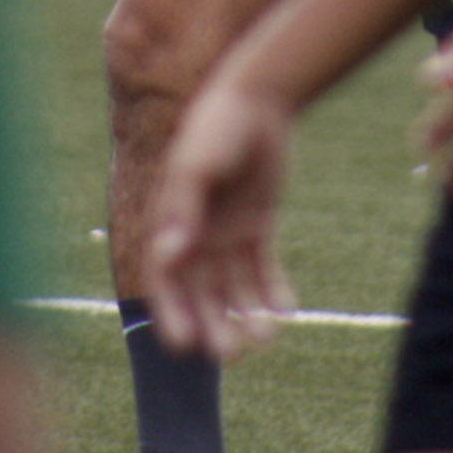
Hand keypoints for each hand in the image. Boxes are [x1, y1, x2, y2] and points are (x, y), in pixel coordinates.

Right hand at [144, 78, 300, 361]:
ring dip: (246, 315)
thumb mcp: (197, 165)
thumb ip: (183, 208)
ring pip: (234, 289)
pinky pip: (263, 271)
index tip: (186, 346)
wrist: (259, 100)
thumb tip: (168, 254)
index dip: (172, 315)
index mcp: (169, 224)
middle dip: (213, 326)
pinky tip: (286, 312)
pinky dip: (272, 293)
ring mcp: (226, 234)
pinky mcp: (256, 229)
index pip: (166, 281)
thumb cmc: (218, 127)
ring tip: (266, 337)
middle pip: (201, 295)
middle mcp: (194, 236)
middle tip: (232, 352)